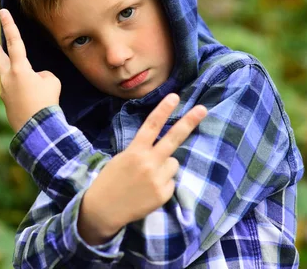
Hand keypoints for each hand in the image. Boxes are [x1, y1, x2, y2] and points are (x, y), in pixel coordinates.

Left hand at [0, 9, 61, 131]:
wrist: (37, 130)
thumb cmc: (46, 103)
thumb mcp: (51, 82)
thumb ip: (41, 75)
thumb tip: (34, 79)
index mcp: (19, 69)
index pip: (14, 42)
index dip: (9, 25)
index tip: (2, 12)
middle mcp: (7, 78)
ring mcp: (4, 91)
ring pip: (15, 79)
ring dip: (27, 82)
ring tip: (40, 97)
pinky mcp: (6, 103)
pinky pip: (19, 93)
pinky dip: (28, 96)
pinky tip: (35, 106)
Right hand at [78, 93, 206, 243]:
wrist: (104, 209)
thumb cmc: (110, 181)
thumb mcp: (122, 159)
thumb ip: (141, 152)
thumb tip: (162, 151)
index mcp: (135, 151)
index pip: (151, 126)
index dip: (163, 110)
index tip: (175, 97)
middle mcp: (148, 162)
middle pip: (173, 138)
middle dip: (189, 122)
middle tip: (203, 109)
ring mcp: (157, 178)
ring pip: (173, 163)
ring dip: (166, 166)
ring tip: (148, 177)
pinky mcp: (164, 193)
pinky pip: (171, 181)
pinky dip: (163, 184)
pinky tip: (149, 190)